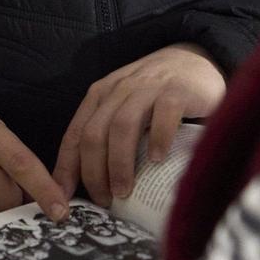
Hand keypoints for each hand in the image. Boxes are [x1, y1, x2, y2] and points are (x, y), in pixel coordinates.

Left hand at [54, 44, 224, 205]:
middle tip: (104, 201)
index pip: (74, 135)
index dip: (66, 168)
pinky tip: (157, 161)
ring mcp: (147, 89)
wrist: (195, 59)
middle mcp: (118, 91)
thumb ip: (110, 138)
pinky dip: (157, 139)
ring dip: (119, 163)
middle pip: (94, 134)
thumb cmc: (156, 94)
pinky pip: (163, 115)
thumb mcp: (124, 110)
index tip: (64, 198)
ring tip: (124, 191)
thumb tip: (96, 187)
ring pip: (122, 126)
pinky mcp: (177, 91)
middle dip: (94, 172)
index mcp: (99, 97)